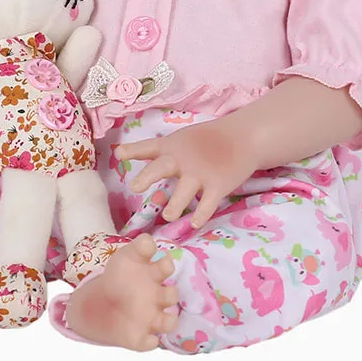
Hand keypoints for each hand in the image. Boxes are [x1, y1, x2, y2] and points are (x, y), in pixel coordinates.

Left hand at [115, 118, 256, 227]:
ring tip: (168, 217)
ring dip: (176, 203)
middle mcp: (183, 159)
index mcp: (172, 147)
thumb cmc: (206, 140)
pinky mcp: (219, 184)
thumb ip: (160, 152)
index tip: (118, 153)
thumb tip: (128, 158)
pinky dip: (202, 213)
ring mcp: (202, 172)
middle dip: (149, 175)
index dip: (133, 150)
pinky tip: (195, 223)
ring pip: (186, 189)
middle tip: (136, 187)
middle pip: (163, 166)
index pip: (149, 147)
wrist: (242, 137)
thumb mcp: (180, 140)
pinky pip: (209, 202)